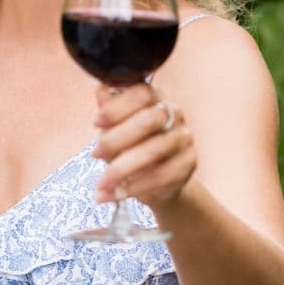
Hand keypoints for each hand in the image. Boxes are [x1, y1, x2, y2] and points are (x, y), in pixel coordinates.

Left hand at [91, 82, 195, 207]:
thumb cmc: (131, 143)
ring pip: (153, 151)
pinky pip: (161, 176)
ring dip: (121, 170)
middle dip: (116, 139)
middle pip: (147, 121)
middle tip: (94, 154)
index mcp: (154, 97)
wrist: (157, 177)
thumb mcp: (115, 125)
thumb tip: (101, 90)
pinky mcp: (188, 164)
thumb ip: (109, 109)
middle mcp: (174, 113)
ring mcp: (183, 138)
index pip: (141, 94)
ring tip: (101, 184)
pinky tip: (115, 194)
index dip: (117, 107)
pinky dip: (134, 188)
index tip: (96, 122)